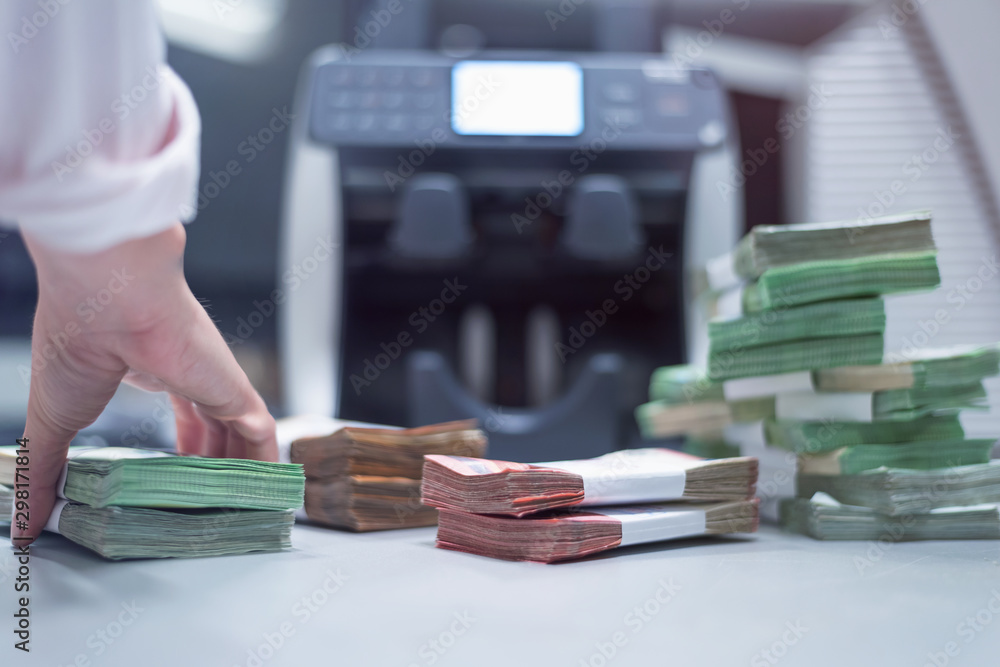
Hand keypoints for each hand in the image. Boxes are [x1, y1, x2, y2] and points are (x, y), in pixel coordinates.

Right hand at [13, 223, 276, 543]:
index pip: (181, 413)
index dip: (183, 449)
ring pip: (239, 434)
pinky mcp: (235, 388)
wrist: (107, 298)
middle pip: (213, 428)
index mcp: (148, 366)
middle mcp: (189, 371)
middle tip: (210, 506)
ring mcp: (215, 380)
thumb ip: (44, 474)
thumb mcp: (52, 422)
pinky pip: (262, 433)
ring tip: (239, 510)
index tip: (179, 481)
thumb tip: (24, 522)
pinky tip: (267, 491)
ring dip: (241, 472)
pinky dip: (267, 463)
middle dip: (212, 467)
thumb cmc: (75, 340)